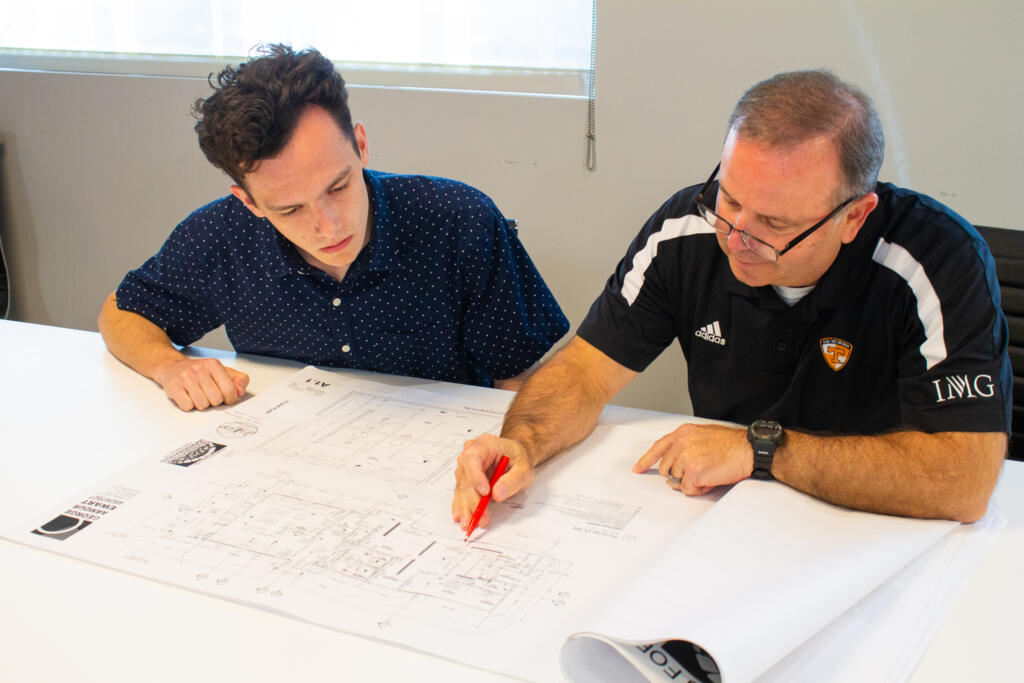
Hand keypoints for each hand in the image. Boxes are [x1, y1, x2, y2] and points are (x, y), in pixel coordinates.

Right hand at [152, 357, 249, 410]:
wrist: (172, 367)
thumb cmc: (200, 372)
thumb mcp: (223, 371)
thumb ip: (239, 380)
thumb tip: (240, 392)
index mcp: (214, 365)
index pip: (230, 390)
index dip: (230, 399)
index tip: (225, 398)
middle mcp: (199, 369)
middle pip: (216, 399)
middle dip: (214, 401)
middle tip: (208, 394)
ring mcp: (185, 378)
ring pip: (202, 405)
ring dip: (201, 404)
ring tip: (198, 395)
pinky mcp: (173, 387)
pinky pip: (187, 406)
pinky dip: (189, 405)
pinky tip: (188, 396)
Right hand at [452, 434, 534, 530]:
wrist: (515, 456)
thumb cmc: (518, 458)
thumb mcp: (524, 469)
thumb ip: (512, 481)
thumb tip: (497, 493)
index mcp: (485, 444)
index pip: (473, 458)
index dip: (476, 476)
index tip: (484, 492)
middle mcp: (471, 453)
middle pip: (466, 476)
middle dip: (472, 499)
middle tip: (479, 515)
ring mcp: (466, 466)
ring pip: (462, 487)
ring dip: (465, 506)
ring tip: (470, 521)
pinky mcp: (466, 478)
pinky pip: (461, 492)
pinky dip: (462, 505)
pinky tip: (460, 515)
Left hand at [632, 423, 750, 495]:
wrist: (748, 450)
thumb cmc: (731, 444)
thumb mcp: (703, 434)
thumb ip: (686, 444)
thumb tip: (676, 460)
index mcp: (683, 433)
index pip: (658, 447)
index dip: (646, 460)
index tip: (638, 469)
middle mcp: (681, 443)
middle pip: (666, 468)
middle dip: (678, 475)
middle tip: (697, 473)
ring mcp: (686, 457)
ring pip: (676, 480)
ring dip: (691, 482)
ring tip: (708, 473)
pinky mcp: (693, 471)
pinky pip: (688, 489)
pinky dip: (699, 489)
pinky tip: (711, 479)